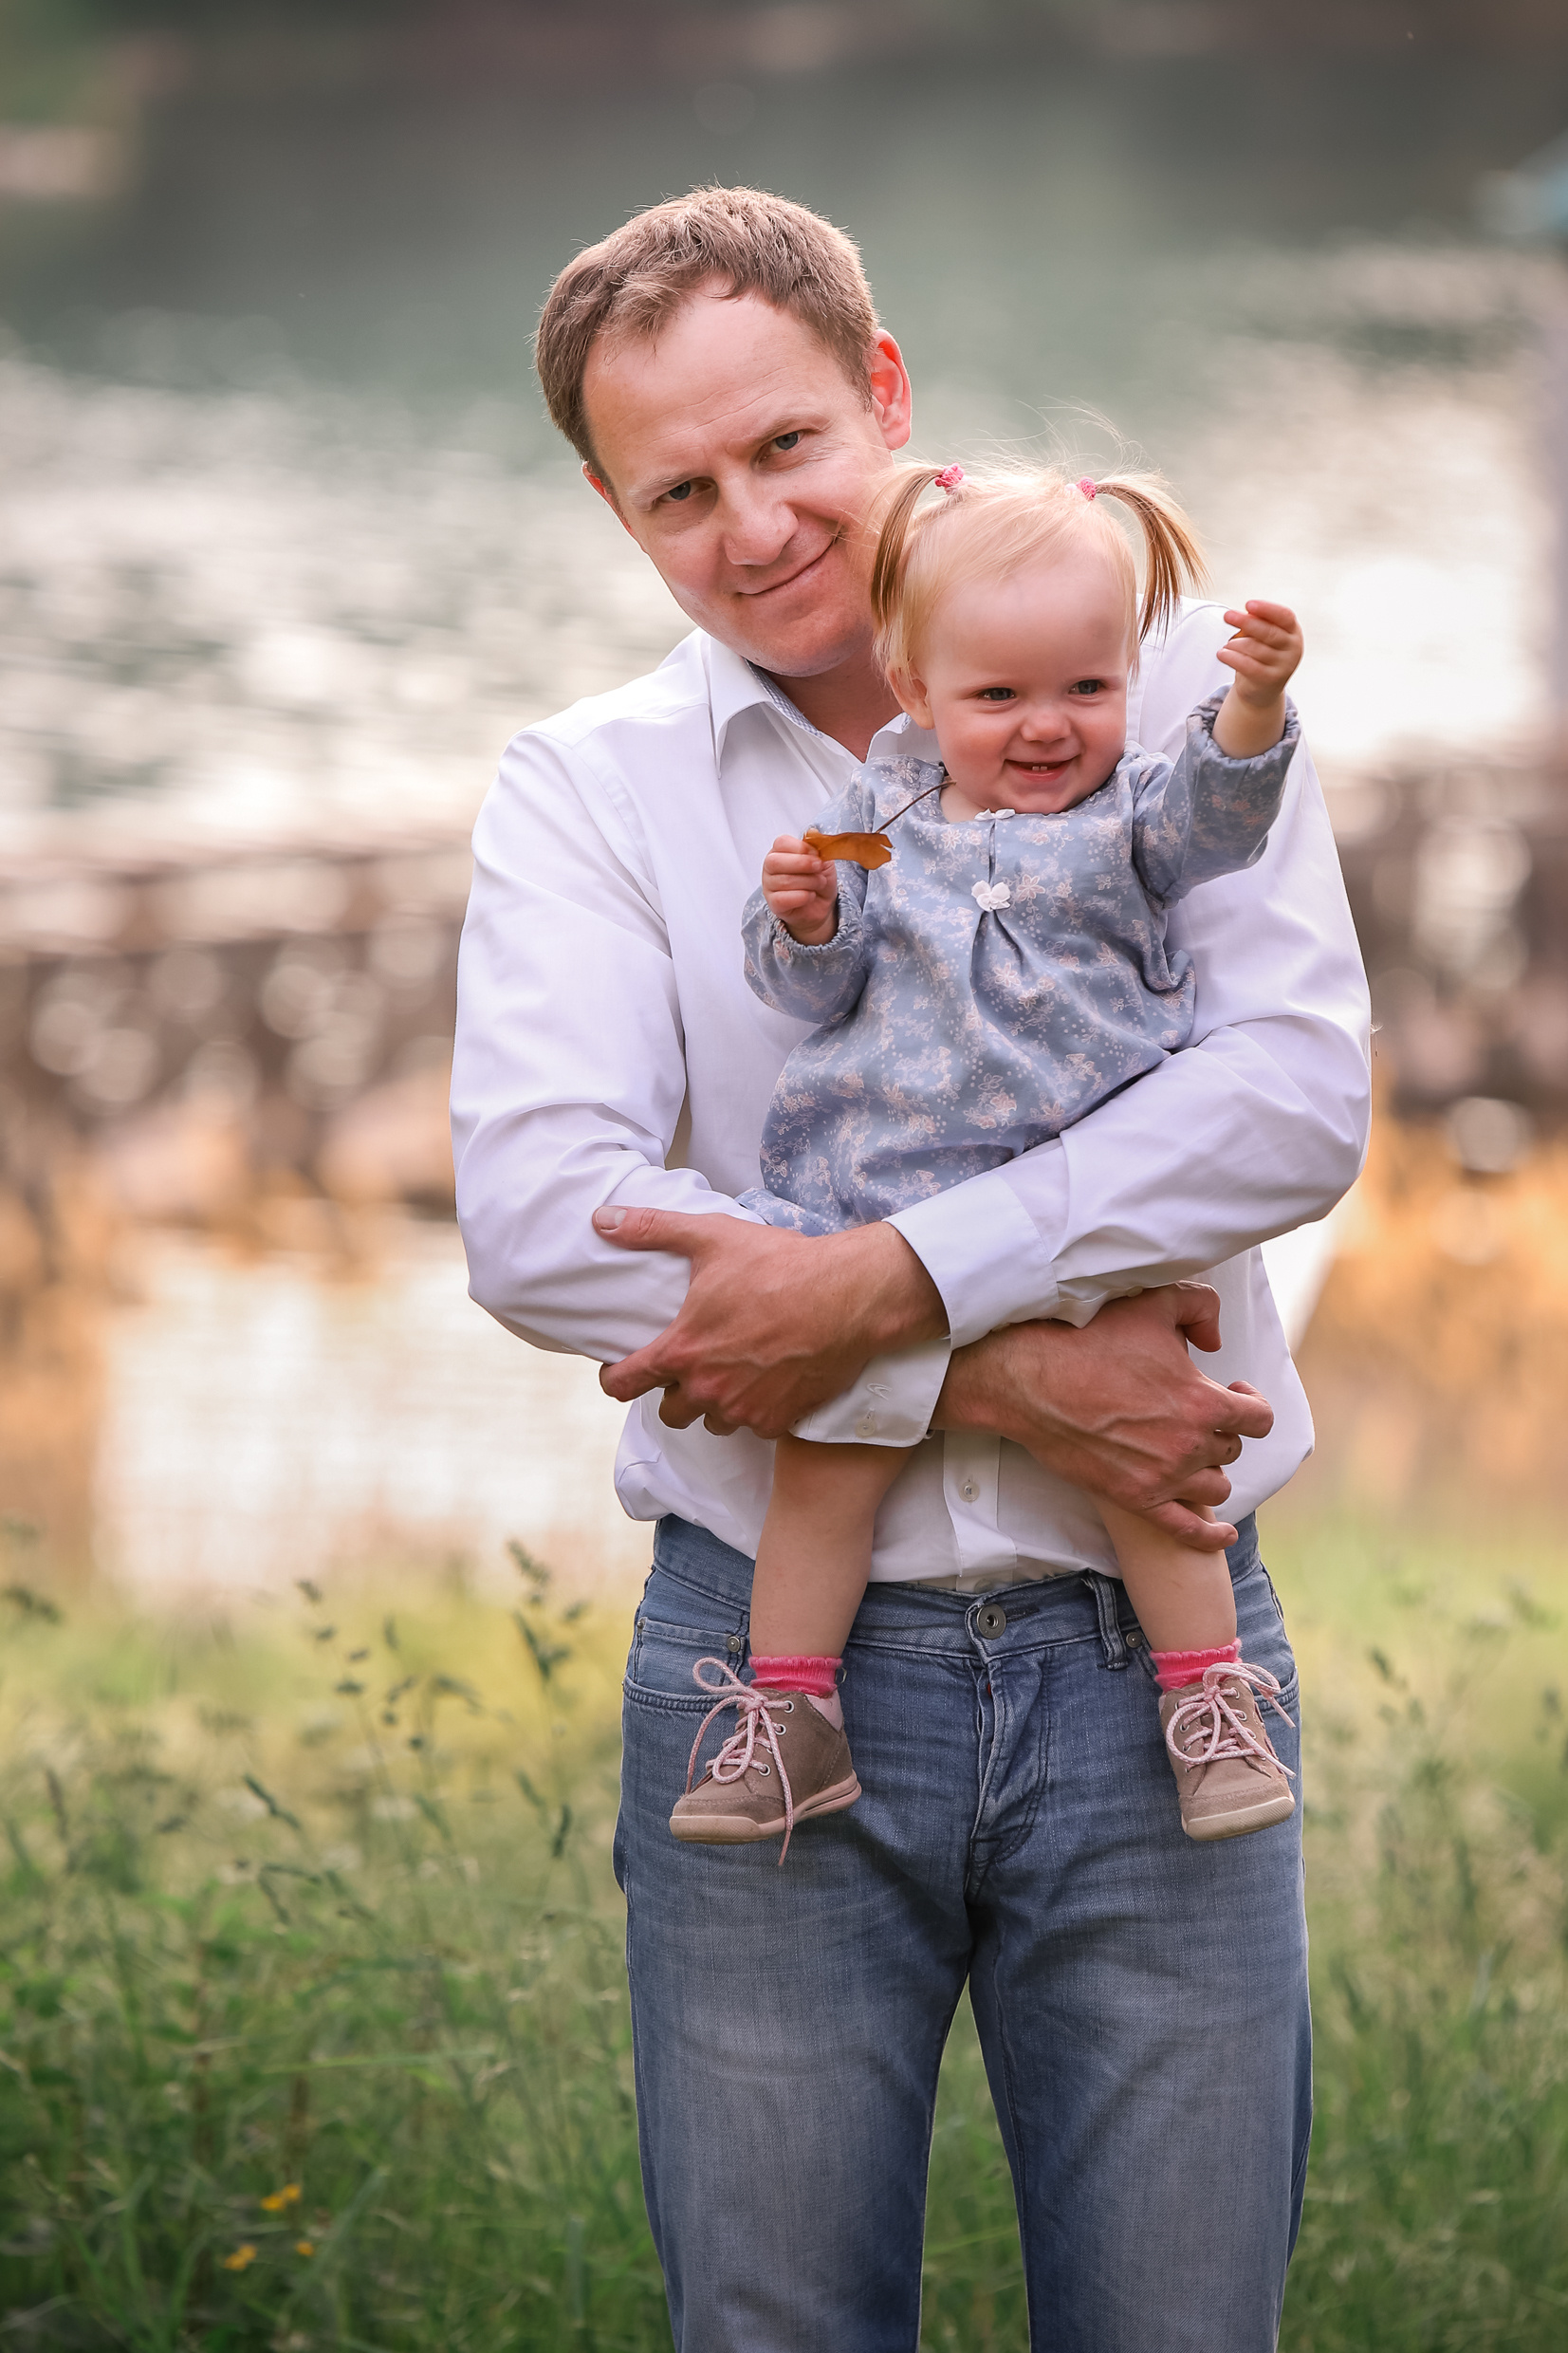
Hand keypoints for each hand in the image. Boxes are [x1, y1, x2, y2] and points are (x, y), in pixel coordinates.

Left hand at [593, 1207, 945, 1435]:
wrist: (849, 1296)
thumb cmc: (780, 1266)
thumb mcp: (712, 1237)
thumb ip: (651, 1229)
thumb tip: (602, 1219)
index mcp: (682, 1351)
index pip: (624, 1385)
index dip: (614, 1379)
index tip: (619, 1371)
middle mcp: (708, 1389)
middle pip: (670, 1412)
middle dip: (674, 1391)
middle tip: (691, 1364)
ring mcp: (744, 1410)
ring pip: (712, 1422)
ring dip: (715, 1403)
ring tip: (731, 1371)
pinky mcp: (778, 1420)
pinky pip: (753, 1426)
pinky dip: (755, 1409)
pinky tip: (767, 1380)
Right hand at [761, 835, 836, 945]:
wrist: (821, 905)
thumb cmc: (818, 879)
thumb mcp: (823, 859)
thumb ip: (818, 847)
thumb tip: (813, 833)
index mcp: (780, 851)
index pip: (781, 843)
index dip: (800, 847)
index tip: (816, 853)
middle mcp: (770, 867)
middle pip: (775, 861)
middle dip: (801, 863)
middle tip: (818, 867)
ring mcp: (769, 886)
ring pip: (783, 881)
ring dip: (808, 881)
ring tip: (820, 883)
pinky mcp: (773, 904)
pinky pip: (782, 899)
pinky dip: (801, 897)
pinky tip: (811, 895)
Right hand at [934, 1284, 1274, 1550]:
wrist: (1030, 1381)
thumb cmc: (1088, 1339)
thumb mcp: (1153, 1303)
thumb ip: (1200, 1308)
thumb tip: (1216, 1341)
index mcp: (1203, 1402)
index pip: (1259, 1418)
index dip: (1251, 1404)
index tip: (1234, 1394)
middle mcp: (1190, 1445)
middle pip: (1231, 1449)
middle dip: (1218, 1431)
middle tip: (1193, 1416)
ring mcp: (1163, 1477)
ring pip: (1216, 1488)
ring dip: (1209, 1470)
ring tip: (1190, 1455)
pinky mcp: (1135, 1499)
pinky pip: (1187, 1530)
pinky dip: (1211, 1536)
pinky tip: (1223, 1534)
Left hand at [1215, 598, 1301, 709]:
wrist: (1263, 687)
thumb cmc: (1261, 653)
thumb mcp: (1261, 636)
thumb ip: (1256, 624)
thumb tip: (1244, 615)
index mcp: (1293, 631)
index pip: (1285, 616)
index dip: (1267, 609)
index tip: (1248, 604)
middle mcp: (1293, 648)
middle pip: (1269, 632)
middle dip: (1246, 622)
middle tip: (1227, 615)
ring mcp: (1284, 665)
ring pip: (1254, 648)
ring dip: (1235, 644)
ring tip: (1227, 645)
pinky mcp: (1270, 680)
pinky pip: (1248, 665)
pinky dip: (1232, 657)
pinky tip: (1221, 653)